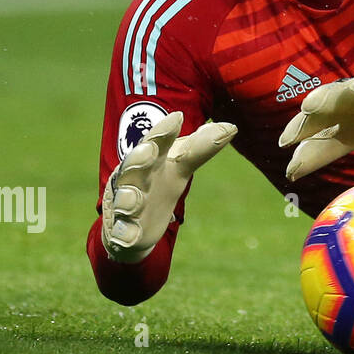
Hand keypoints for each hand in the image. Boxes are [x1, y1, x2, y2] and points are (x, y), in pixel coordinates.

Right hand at [101, 111, 236, 262]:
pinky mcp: (124, 232)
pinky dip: (124, 234)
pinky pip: (121, 234)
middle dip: (140, 158)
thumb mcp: (179, 165)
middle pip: (134, 166)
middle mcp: (134, 179)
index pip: (157, 142)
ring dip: (128, 199)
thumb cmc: (157, 183)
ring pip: (125, 200)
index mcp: (149, 159)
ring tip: (133, 199)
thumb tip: (232, 126)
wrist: (132, 223)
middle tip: (149, 150)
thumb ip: (201, 148)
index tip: (177, 116)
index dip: (165, 131)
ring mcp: (126, 206)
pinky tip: (129, 237)